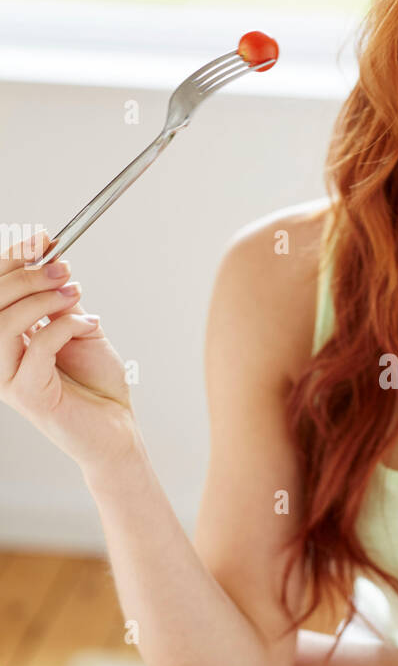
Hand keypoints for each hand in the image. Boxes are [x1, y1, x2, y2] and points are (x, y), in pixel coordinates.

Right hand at [0, 228, 139, 470]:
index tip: (40, 237)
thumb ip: (59, 299)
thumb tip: (50, 255)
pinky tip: (88, 324)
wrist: (118, 428)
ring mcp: (8, 378)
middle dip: (24, 275)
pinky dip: (64, 328)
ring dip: (40, 299)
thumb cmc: (96, 382)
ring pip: (2, 325)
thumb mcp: (78, 327)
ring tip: (73, 291)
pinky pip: (37, 349)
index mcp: (5, 338)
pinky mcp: (28, 396)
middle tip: (62, 265)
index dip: (10, 260)